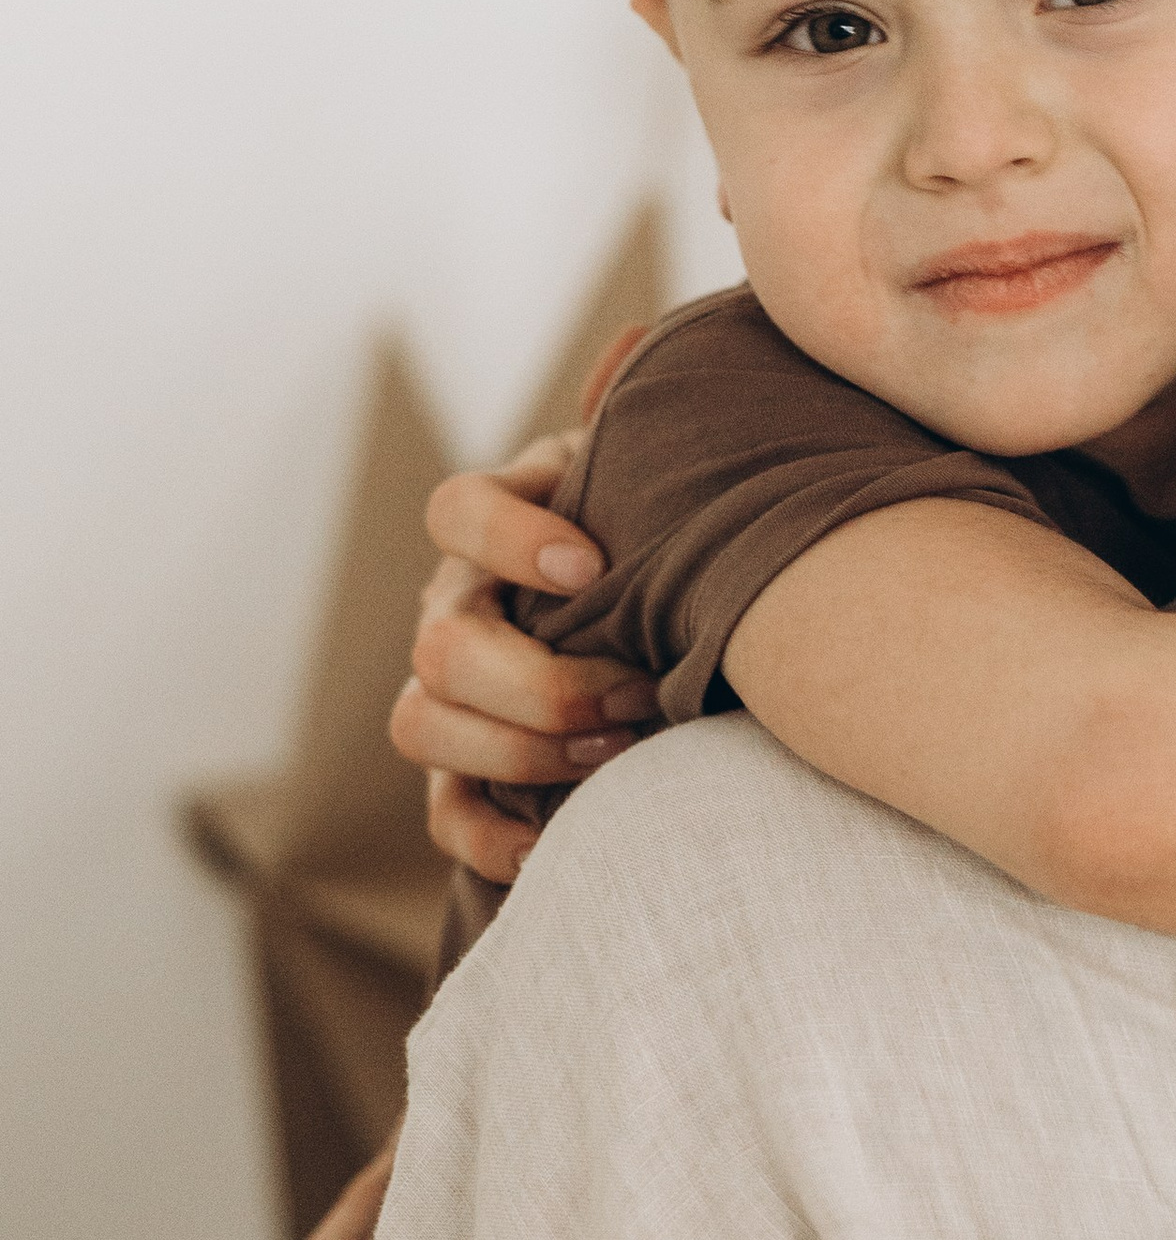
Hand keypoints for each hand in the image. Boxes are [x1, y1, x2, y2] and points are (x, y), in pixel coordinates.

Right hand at [386, 431, 658, 880]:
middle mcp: (460, 606)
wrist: (688, 608)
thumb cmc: (674, 536)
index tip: (592, 569)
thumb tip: (605, 398)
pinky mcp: (469, 768)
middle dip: (542, 684)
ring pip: (423, 725)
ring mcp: (453, 691)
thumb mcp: (661, 483)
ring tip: (622, 751)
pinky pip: (447, 814)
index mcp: (501, 527)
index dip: (507, 541)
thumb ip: (640, 443)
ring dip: (521, 751)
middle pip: (441, 646)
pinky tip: (557, 841)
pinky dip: (490, 838)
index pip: (456, 512)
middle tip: (641, 692)